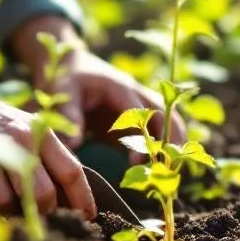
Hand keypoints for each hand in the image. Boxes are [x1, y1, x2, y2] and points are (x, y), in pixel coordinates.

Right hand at [0, 81, 96, 219]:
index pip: (71, 171)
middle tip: (31, 217)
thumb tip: (65, 199)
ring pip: (5, 204)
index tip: (89, 219)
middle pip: (42, 196)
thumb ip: (44, 156)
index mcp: (38, 131)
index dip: (83, 199)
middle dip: (39, 213)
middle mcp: (17, 140)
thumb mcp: (21, 127)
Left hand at [13, 15, 186, 160]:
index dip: (141, 136)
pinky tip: (163, 171)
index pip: (139, 112)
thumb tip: (73, 145)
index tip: (138, 162)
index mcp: (120, 87)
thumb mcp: (65, 92)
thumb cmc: (68, 80)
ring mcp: (142, 105)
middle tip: (169, 169)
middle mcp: (137, 94)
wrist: (74, 67)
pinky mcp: (139, 119)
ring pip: (170, 122)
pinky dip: (166, 148)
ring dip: (174, 145)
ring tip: (171, 174)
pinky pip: (161, 132)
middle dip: (171, 140)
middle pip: (166, 114)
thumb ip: (69, 116)